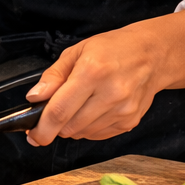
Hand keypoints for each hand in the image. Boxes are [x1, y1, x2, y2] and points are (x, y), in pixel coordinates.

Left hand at [25, 6, 184, 145]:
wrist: (152, 56)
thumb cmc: (112, 49)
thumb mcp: (76, 51)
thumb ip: (53, 76)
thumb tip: (34, 97)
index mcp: (92, 72)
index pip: (60, 110)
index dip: (42, 127)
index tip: (32, 134)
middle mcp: (110, 94)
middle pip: (70, 126)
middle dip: (53, 126)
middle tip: (50, 114)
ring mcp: (122, 111)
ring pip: (82, 134)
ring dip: (70, 127)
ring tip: (75, 105)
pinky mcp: (130, 122)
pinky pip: (98, 135)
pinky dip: (86, 128)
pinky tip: (90, 111)